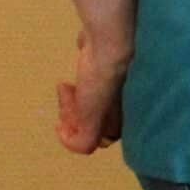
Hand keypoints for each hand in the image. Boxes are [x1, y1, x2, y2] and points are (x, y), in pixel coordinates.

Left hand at [55, 28, 129, 153]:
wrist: (109, 40)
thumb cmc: (104, 78)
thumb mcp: (93, 116)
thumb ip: (86, 139)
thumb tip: (81, 149)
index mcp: (124, 118)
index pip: (103, 139)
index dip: (80, 134)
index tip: (68, 122)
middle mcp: (122, 106)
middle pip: (91, 123)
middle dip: (73, 116)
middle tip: (67, 103)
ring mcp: (112, 89)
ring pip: (85, 108)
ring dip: (70, 104)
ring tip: (66, 90)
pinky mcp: (101, 74)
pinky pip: (84, 91)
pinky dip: (72, 91)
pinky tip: (67, 84)